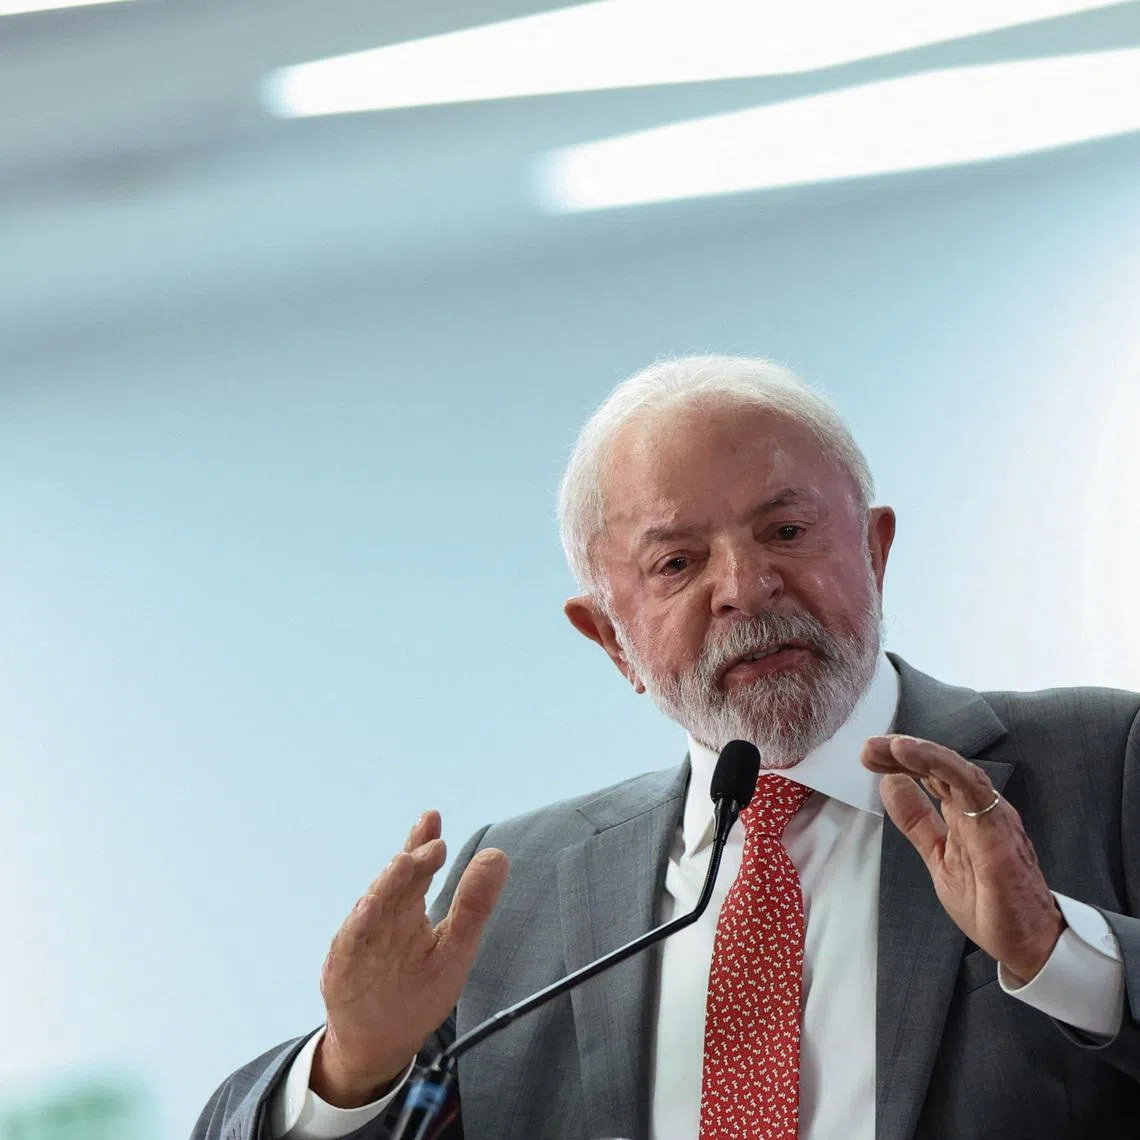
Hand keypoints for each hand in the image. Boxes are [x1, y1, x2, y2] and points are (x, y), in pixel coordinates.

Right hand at [311, 811, 508, 1106]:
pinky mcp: (344, 970)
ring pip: (372, 906)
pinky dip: (358, 926)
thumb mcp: (455, 948)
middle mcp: (383, 918)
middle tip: (432, 843)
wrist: (380, 1043)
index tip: (433, 818)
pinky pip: (350, 944)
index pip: (417, 869)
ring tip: (404, 862)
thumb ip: (473, 904)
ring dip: (387, 884)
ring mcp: (362, 942)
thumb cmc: (417, 991)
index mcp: (408, 909)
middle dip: (412, 860)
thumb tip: (498, 855)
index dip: (422, 842)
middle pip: (396, 882)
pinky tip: (368, 907)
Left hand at [862, 735, 1063, 982]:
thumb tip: (890, 785)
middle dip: (903, 752)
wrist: (1029, 943)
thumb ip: (917, 821)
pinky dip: (944, 767)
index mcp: (963, 813)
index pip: (930, 774)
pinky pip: (973, 788)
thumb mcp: (938, 855)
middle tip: (869, 748)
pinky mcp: (998, 831)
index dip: (899, 761)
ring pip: (956, 769)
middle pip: (939, 766)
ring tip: (892, 745)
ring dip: (922, 753)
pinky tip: (916, 755)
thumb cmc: (990, 902)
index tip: (869, 757)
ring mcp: (990, 816)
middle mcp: (978, 808)